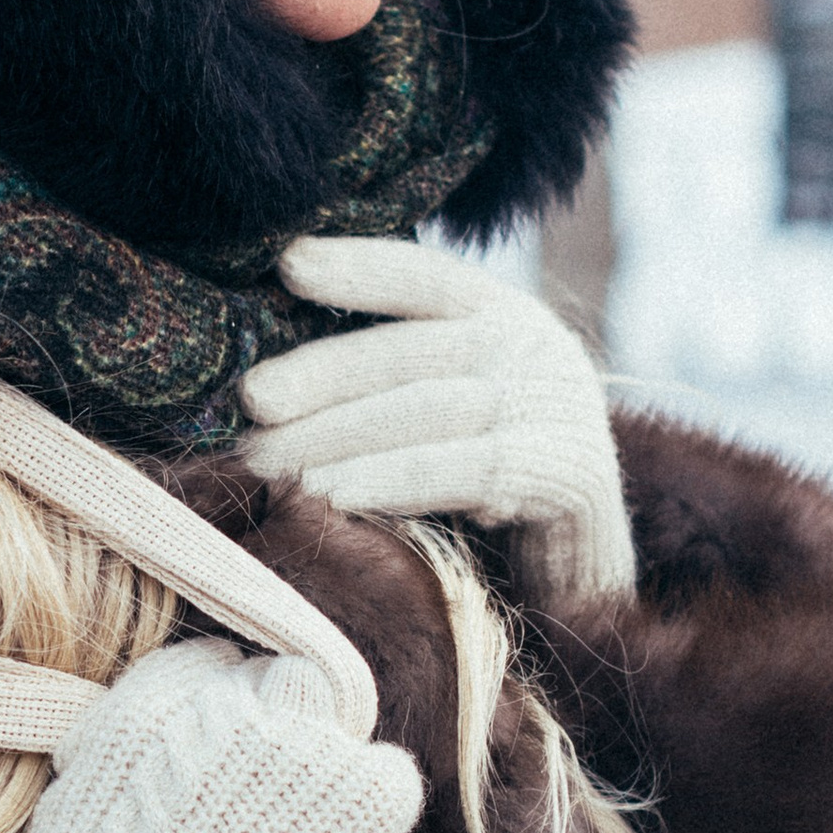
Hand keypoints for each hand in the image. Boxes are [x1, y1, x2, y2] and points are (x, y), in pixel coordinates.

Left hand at [237, 234, 635, 603]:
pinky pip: (468, 470)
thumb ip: (391, 379)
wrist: (581, 568)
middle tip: (250, 401)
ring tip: (269, 463)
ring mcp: (559, 408)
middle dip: (323, 374)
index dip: (359, 268)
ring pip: (430, 409)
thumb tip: (265, 385)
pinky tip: (334, 496)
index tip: (287, 264)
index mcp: (504, 316)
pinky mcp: (570, 472)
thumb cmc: (486, 485)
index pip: (426, 277)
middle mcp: (536, 348)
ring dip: (339, 437)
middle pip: (413, 351)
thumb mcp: (448, 410)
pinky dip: (394, 480)